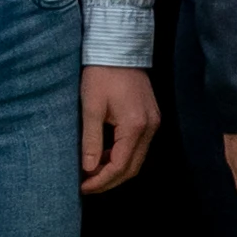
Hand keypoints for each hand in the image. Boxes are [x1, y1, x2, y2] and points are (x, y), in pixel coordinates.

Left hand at [79, 66, 158, 192]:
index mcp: (135, 126)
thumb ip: (91, 141)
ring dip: (116, 169)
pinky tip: (105, 154)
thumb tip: (89, 169)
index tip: (83, 187)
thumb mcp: (91, 108)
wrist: (120, 50)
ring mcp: (154, 122)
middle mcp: (150, 127)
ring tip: (93, 172)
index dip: (101, 180)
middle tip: (87, 186)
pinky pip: (139, 146)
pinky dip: (123, 155)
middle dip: (110, 180)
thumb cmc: (102, 75)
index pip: (120, 165)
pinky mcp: (151, 117)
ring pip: (137, 158)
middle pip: (133, 167)